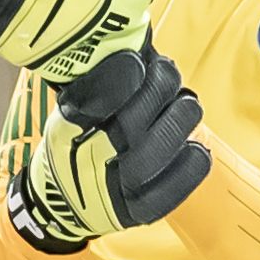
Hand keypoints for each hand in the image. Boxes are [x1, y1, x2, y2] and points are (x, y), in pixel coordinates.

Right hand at [0, 52, 206, 248]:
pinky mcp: (135, 212)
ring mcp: (110, 191)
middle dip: (156, 92)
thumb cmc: (77, 142)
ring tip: (189, 104)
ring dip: (177, 124)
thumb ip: (100, 83)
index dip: (116, 81)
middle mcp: (85, 162)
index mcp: (66, 130)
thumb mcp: (72, 110)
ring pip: (150, 157)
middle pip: (126, 127)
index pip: (89, 104)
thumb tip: (143, 47)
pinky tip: (199, 148)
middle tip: (169, 71)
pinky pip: (167, 193)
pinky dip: (189, 169)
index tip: (136, 61)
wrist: (60, 202)